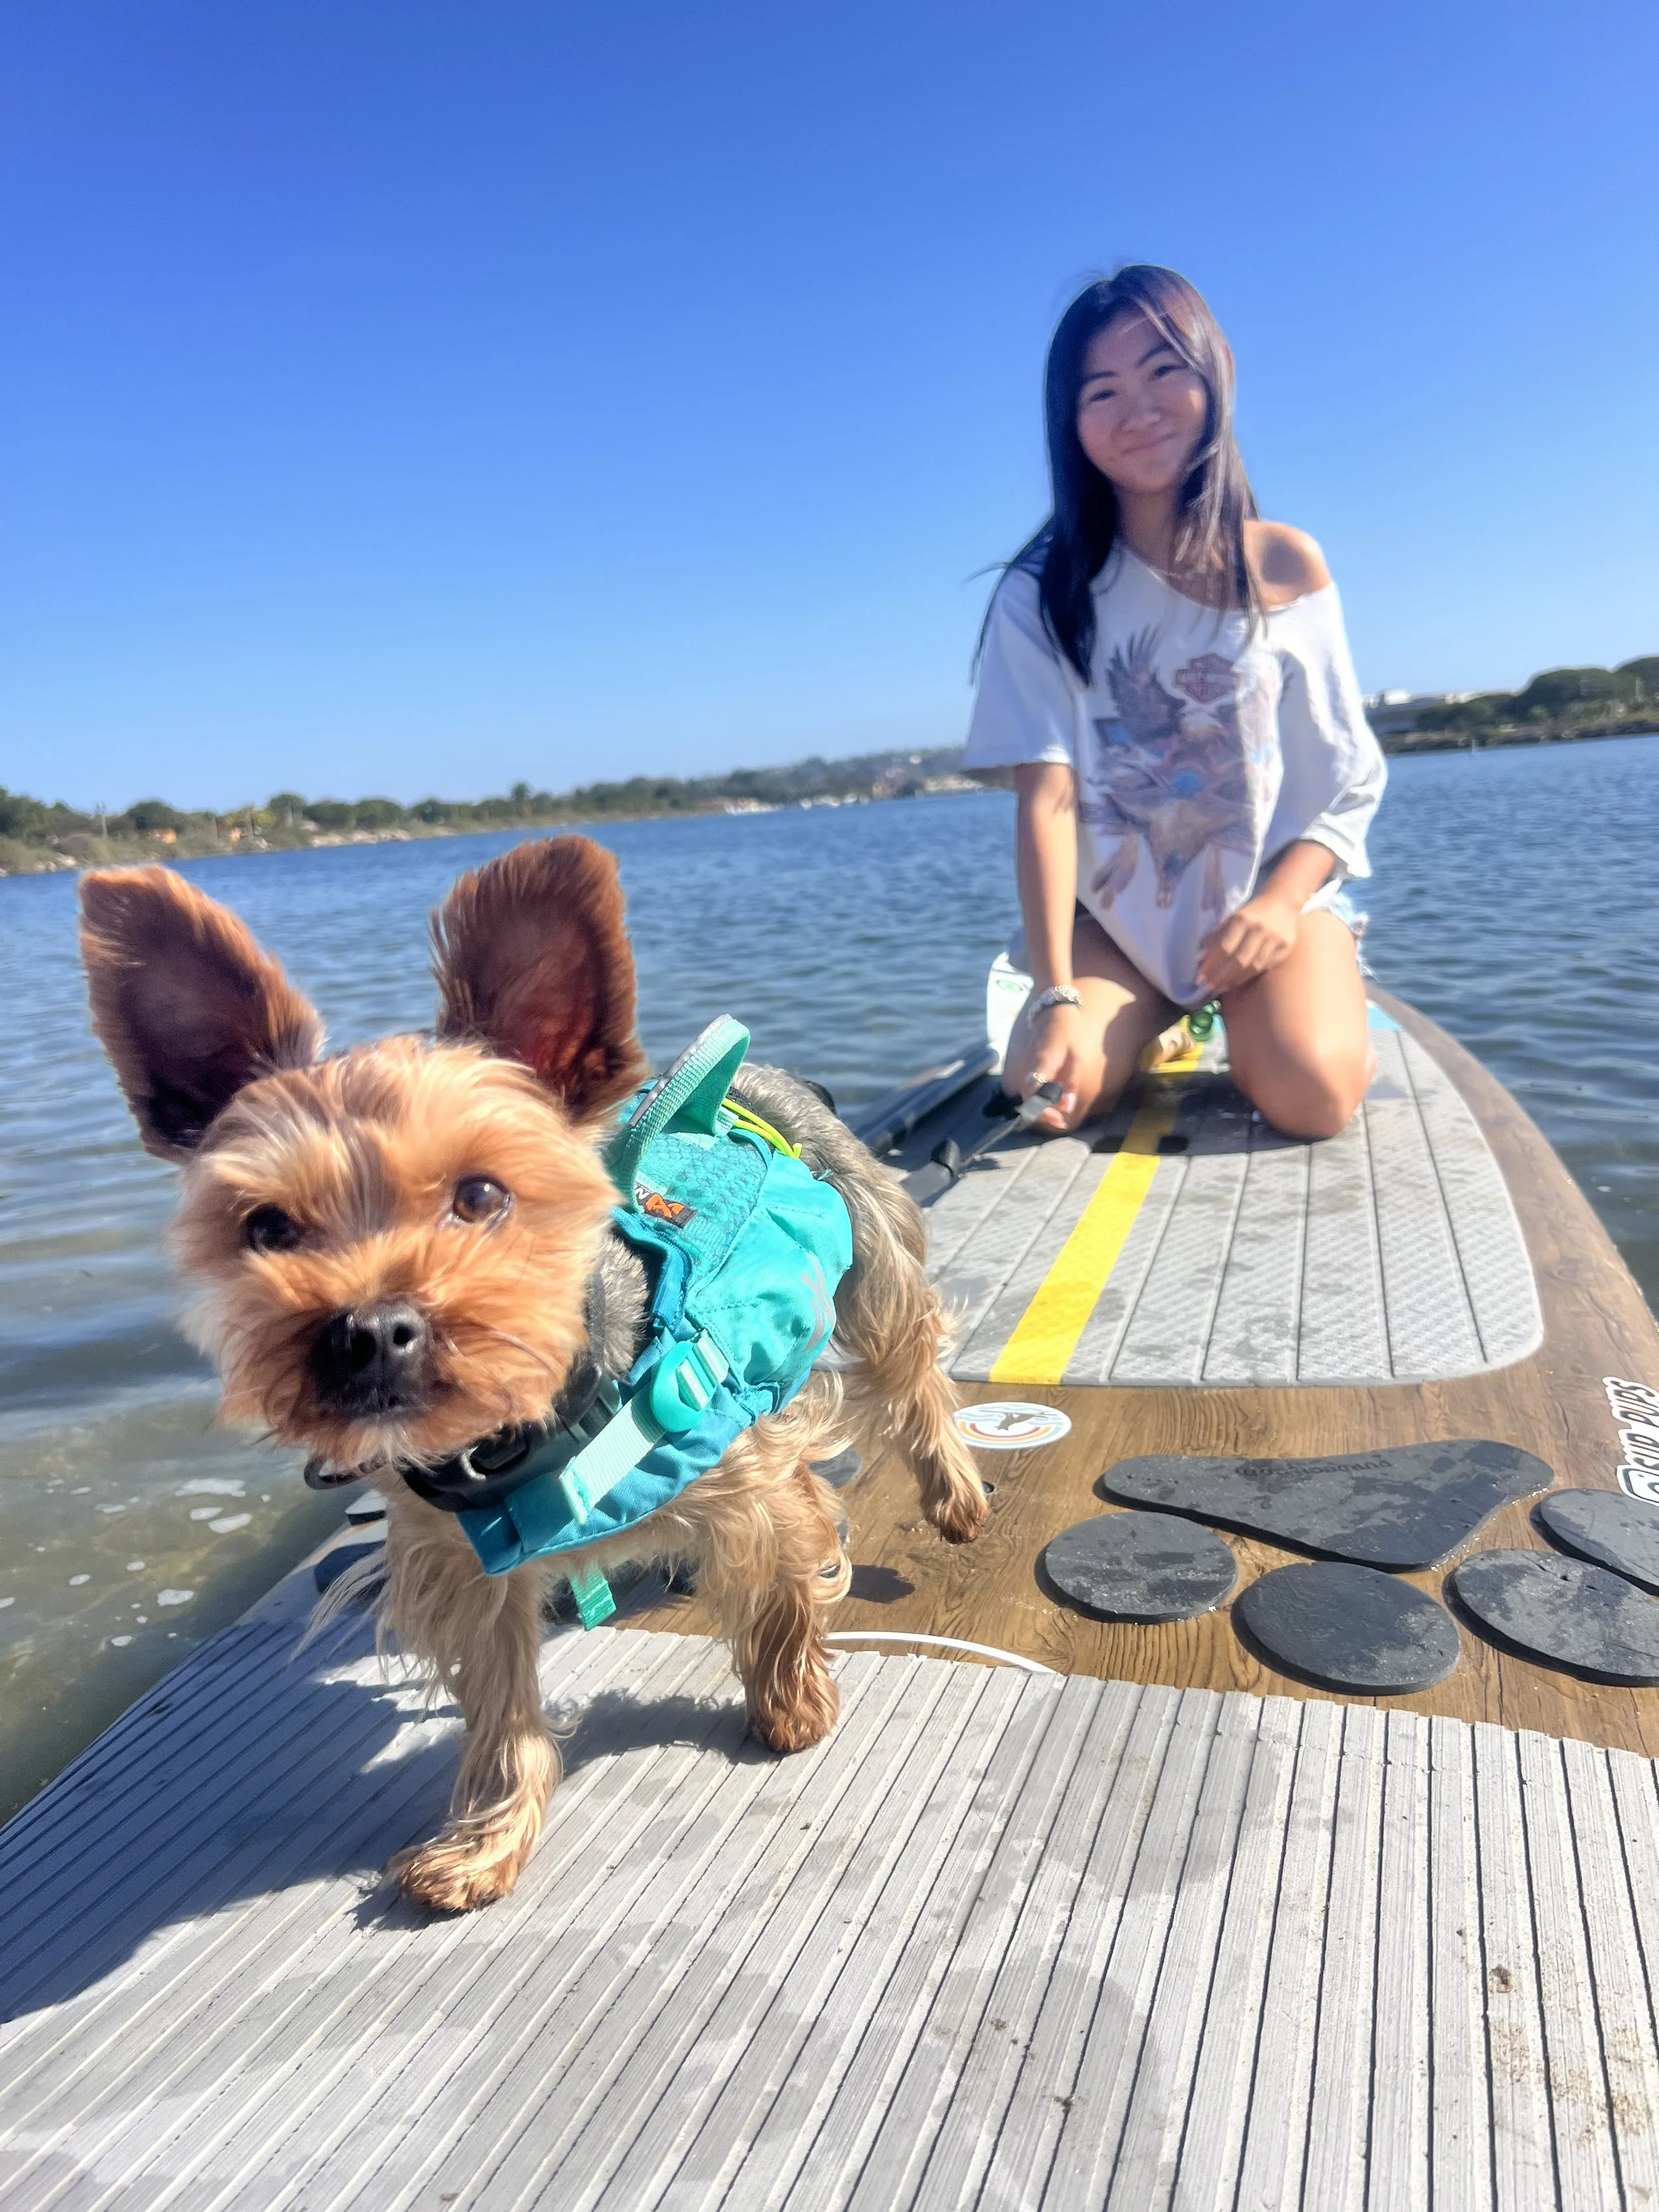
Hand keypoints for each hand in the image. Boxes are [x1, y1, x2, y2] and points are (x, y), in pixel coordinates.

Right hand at [1016, 999, 1087, 1130]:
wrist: (1050, 1008)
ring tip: (1057, 1106)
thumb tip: (1067, 1107)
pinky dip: (1037, 1094)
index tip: (1059, 1120)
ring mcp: (1021, 1064)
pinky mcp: (1021, 1063)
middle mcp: (1027, 1065)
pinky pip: (1026, 1084)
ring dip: (1039, 1104)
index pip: (1033, 1094)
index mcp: (1042, 1063)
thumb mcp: (1076, 1057)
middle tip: (1061, 1119)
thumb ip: (1071, 1083)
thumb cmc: (1067, 1031)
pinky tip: (1051, 1092)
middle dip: (1043, 1113)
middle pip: (1027, 1099)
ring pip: (1025, 1093)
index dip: (1043, 1111)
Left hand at [1196, 893, 1299, 995]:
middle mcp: (1259, 929)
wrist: (1282, 902)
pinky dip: (1249, 976)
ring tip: (1220, 986)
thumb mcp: (1231, 918)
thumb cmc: (1251, 913)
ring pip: (1253, 967)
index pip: (1224, 946)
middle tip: (1208, 986)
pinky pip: (1265, 967)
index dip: (1211, 964)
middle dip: (1221, 976)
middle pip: (1239, 960)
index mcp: (1242, 919)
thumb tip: (1199, 956)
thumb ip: (1215, 936)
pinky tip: (1237, 981)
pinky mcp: (1285, 948)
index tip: (1200, 976)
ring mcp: (1274, 939)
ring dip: (1234, 980)